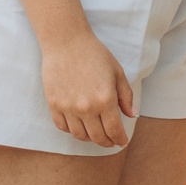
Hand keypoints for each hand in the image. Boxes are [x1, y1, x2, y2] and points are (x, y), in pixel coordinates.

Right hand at [42, 32, 135, 149]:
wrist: (66, 42)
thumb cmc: (95, 54)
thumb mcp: (117, 72)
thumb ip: (126, 96)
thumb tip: (132, 115)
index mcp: (105, 100)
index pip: (114, 131)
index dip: (120, 139)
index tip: (122, 142)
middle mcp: (86, 107)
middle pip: (97, 137)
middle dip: (107, 143)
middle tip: (111, 141)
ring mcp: (68, 107)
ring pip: (80, 135)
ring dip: (90, 139)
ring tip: (96, 134)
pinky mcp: (54, 104)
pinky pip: (63, 127)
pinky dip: (72, 130)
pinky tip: (79, 126)